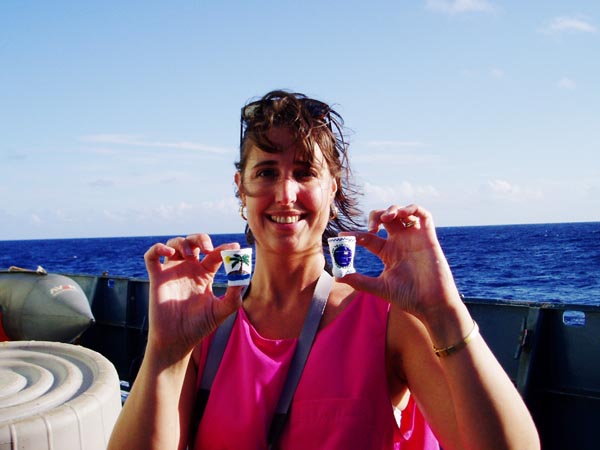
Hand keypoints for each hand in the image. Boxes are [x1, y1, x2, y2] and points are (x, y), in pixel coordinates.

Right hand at [143, 234, 243, 358]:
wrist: (178, 340)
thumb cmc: (199, 326)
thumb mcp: (221, 311)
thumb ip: (233, 296)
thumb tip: (242, 278)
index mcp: (205, 274)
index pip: (215, 254)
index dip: (225, 249)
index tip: (235, 248)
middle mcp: (189, 269)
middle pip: (194, 242)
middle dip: (201, 239)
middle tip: (209, 249)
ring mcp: (172, 271)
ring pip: (174, 243)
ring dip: (183, 242)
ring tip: (191, 254)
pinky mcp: (157, 278)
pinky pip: (151, 256)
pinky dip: (157, 248)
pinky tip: (168, 253)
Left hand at [337, 204, 460, 320]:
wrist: (432, 305)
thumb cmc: (409, 297)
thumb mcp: (379, 287)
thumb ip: (359, 281)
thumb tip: (337, 276)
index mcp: (387, 252)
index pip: (367, 237)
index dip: (354, 233)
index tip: (342, 235)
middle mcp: (400, 242)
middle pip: (385, 219)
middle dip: (375, 216)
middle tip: (372, 228)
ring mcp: (414, 238)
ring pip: (402, 213)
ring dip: (392, 209)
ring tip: (386, 219)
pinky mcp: (429, 237)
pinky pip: (423, 214)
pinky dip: (412, 208)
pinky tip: (402, 214)